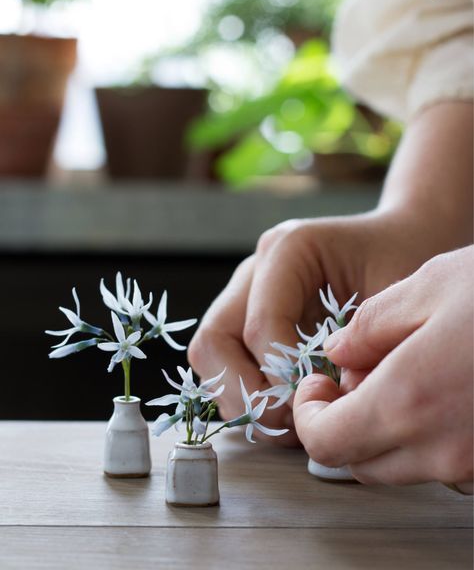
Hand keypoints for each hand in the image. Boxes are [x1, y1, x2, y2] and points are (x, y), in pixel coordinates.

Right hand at [188, 210, 450, 445]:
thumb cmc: (403, 259)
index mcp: (289, 249)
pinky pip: (227, 364)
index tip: (316, 400)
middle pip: (213, 340)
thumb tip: (325, 403)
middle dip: (247, 392)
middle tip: (291, 420)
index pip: (260, 325)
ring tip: (293, 419)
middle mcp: (256, 270)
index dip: (282, 376)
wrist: (401, 241)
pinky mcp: (248, 318)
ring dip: (245, 398)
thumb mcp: (397, 295)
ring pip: (211, 357)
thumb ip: (361, 345)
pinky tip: (289, 407)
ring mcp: (246, 295)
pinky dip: (250, 394)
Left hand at [293, 246, 473, 490]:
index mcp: (410, 401)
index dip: (309, 414)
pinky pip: (445, 462)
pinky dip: (425, 435)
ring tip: (401, 373)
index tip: (316, 384)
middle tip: (353, 376)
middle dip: (342, 422)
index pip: (327, 442)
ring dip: (383, 430)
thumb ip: (368, 327)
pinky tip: (442, 389)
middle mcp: (443, 448)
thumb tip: (338, 355)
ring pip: (401, 466)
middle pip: (359, 461)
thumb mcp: (429, 286)